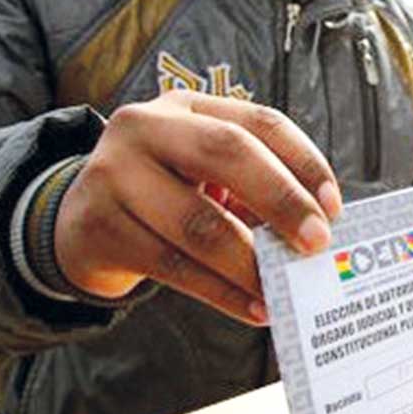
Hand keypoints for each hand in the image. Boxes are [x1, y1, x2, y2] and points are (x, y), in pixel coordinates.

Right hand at [55, 91, 342, 325]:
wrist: (78, 224)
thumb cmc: (163, 197)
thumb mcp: (201, 175)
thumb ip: (251, 189)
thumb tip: (313, 230)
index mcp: (185, 106)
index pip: (259, 122)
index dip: (304, 162)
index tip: (334, 206)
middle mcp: (144, 126)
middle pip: (226, 153)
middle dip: (281, 200)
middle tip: (317, 243)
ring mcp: (114, 173)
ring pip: (198, 221)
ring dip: (250, 262)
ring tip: (283, 287)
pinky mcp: (99, 225)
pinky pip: (173, 265)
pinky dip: (221, 292)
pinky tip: (252, 307)